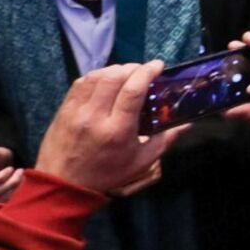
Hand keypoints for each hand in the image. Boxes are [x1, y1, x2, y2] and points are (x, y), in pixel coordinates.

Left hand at [34, 62, 186, 194]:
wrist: (64, 183)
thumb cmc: (106, 174)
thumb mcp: (140, 162)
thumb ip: (165, 141)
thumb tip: (186, 124)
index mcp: (118, 130)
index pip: (133, 91)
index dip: (147, 73)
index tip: (158, 66)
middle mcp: (96, 116)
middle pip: (114, 77)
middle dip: (132, 68)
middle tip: (143, 70)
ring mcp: (77, 111)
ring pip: (96, 76)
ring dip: (114, 69)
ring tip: (126, 73)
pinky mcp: (65, 109)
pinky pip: (81, 82)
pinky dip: (97, 76)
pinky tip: (106, 80)